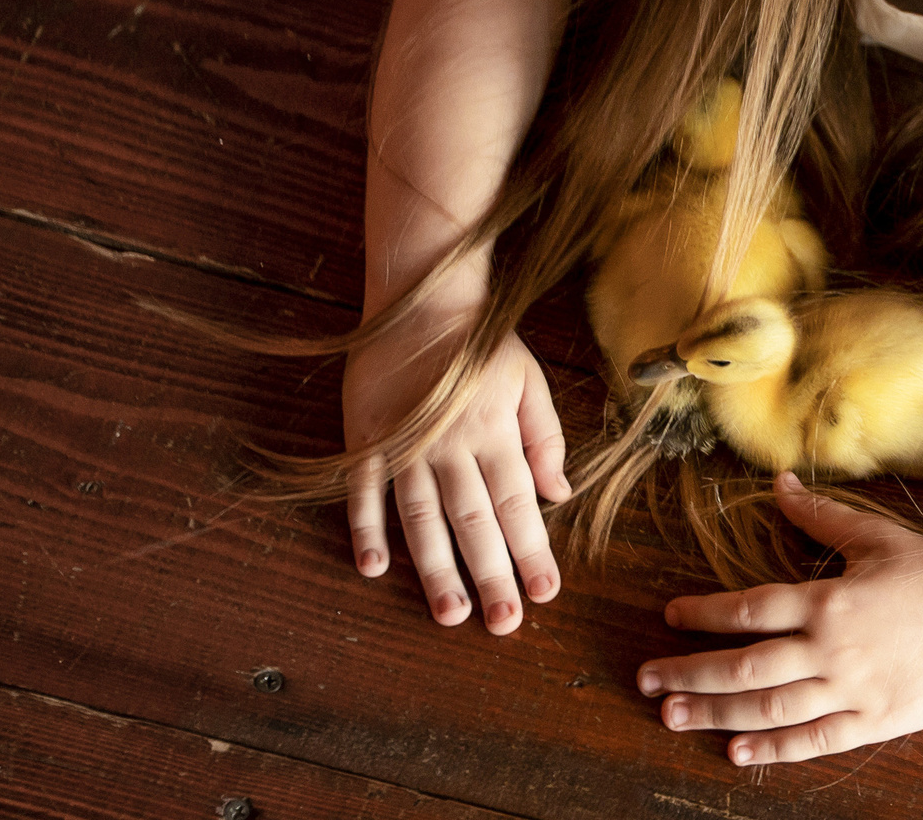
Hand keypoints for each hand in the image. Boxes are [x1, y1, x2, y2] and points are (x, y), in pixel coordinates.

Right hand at [343, 305, 570, 633]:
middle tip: (503, 622)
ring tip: (450, 614)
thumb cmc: (482, 344)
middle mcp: (449, 444)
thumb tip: (558, 494)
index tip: (545, 593)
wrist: (421, 300)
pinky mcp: (364, 439)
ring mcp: (403, 444)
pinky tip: (374, 568)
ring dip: (435, 569)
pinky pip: (364, 492)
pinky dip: (366, 529)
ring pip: (420, 516)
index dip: (532, 550)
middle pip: (472, 520)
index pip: (517, 503)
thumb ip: (545, 438)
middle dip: (491, 574)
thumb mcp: (529, 381)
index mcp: (493, 430)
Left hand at [635, 474, 922, 764]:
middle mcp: (829, 649)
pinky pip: (814, 740)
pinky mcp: (872, 719)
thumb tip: (776, 481)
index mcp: (825, 601)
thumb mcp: (871, 534)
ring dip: (716, 713)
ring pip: (769, 707)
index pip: (748, 609)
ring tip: (673, 717)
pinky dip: (773, 750)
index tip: (669, 618)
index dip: (703, 615)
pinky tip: (736, 753)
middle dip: (689, 673)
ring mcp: (849, 688)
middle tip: (647, 679)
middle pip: (744, 665)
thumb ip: (818, 514)